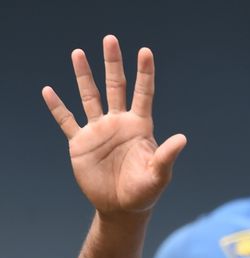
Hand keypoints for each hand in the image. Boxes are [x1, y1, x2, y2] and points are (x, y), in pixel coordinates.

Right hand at [42, 35, 185, 214]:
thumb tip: (182, 138)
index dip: (144, 73)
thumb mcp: (159, 174)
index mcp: (140, 126)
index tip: (145, 51)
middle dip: (113, 63)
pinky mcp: (81, 144)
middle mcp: (119, 123)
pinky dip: (58, 107)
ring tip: (78, 53)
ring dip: (84, 76)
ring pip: (90, 97)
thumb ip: (167, 156)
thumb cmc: (145, 191)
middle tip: (110, 39)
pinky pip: (67, 121)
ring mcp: (99, 131)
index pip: (143, 93)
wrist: (122, 207)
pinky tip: (49, 91)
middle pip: (115, 86)